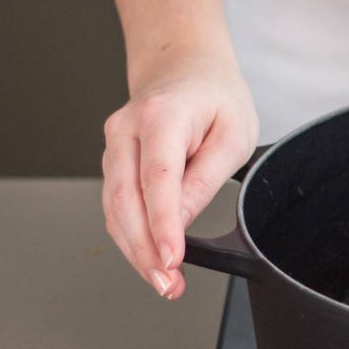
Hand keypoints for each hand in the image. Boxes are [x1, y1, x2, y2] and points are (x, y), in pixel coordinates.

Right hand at [102, 47, 257, 298]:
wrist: (184, 65)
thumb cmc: (215, 95)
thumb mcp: (233, 134)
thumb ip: (206, 178)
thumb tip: (180, 222)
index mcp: (162, 116)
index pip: (157, 179)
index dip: (162, 225)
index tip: (171, 258)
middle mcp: (127, 130)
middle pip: (125, 201)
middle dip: (144, 250)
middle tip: (168, 284)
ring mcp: (114, 146)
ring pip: (114, 209)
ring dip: (135, 251)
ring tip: (164, 281)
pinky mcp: (114, 161)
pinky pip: (117, 205)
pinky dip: (131, 236)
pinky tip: (150, 259)